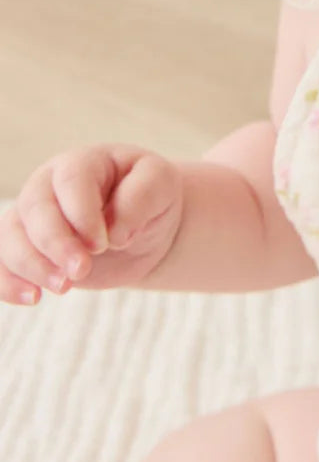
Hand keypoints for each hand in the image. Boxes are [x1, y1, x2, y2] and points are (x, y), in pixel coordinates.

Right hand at [0, 146, 183, 302]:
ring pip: (11, 237)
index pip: (71, 182)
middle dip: (55, 244)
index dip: (82, 215)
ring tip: (65, 287)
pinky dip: (9, 282)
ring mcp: (32, 218)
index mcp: (82, 164)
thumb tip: (114, 233)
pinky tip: (31, 298)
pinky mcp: (28, 249)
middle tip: (82, 270)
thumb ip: (140, 198)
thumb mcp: (160, 185)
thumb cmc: (150, 197)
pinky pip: (2, 263)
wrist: (143, 226)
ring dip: (32, 265)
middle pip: (36, 210)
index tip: (104, 244)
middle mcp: (48, 186)